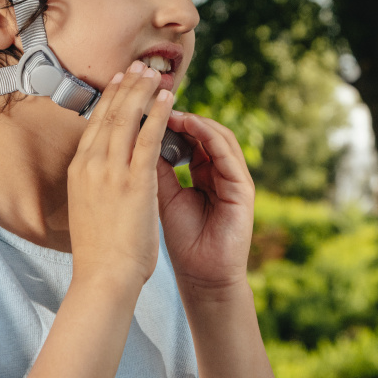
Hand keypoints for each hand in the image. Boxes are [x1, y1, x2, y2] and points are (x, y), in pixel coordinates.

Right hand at [67, 61, 174, 289]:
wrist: (103, 276)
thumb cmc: (99, 251)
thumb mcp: (87, 208)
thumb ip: (94, 185)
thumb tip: (100, 174)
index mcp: (79, 171)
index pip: (94, 125)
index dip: (108, 100)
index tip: (118, 81)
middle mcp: (91, 164)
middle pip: (109, 114)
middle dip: (125, 87)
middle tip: (138, 66)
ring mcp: (111, 171)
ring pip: (128, 119)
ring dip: (143, 92)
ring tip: (155, 73)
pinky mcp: (134, 180)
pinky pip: (149, 137)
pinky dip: (159, 114)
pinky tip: (169, 99)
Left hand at [155, 112, 255, 296]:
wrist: (202, 277)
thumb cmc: (182, 241)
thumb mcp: (161, 196)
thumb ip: (154, 168)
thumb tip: (133, 135)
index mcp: (203, 173)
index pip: (188, 137)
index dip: (167, 120)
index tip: (144, 107)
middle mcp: (220, 172)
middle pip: (203, 132)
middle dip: (181, 114)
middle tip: (157, 99)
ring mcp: (234, 179)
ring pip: (218, 137)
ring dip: (195, 120)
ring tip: (171, 109)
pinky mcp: (243, 188)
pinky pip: (228, 154)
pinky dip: (210, 136)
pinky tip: (191, 125)